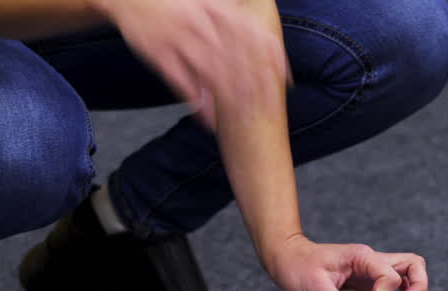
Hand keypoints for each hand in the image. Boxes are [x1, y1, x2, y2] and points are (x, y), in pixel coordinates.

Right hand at [91, 0, 286, 129]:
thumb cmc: (176, 5)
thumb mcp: (208, 3)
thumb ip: (234, 18)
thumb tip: (265, 37)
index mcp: (218, 10)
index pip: (254, 35)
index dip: (273, 60)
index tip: (287, 81)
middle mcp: (203, 24)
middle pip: (236, 59)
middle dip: (255, 87)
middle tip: (269, 109)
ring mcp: (181, 39)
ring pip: (211, 73)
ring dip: (229, 99)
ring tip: (243, 120)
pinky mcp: (160, 54)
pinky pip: (183, 83)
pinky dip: (198, 104)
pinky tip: (210, 121)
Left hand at [263, 235, 428, 290]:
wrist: (287, 259)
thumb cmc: (298, 266)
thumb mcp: (315, 287)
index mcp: (363, 257)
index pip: (390, 274)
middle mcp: (372, 262)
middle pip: (412, 264)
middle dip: (418, 286)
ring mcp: (371, 273)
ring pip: (406, 274)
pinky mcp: (366, 285)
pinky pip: (391, 289)